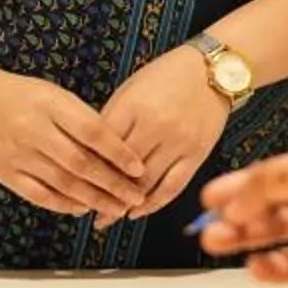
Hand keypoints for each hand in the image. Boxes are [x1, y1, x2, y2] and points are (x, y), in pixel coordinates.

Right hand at [0, 69, 150, 220]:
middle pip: (80, 163)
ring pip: (63, 183)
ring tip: (117, 208)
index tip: (139, 169)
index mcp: (50, 104)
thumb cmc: (23, 97)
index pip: (92, 131)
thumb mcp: (55, 96)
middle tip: (136, 198)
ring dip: (94, 199)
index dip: (118, 152)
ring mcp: (18, 154)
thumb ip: (83, 120)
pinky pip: (39, 195)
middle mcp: (33, 129)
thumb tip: (118, 153)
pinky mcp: (6, 173)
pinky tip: (83, 208)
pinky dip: (63, 205)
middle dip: (112, 184)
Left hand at [100, 46, 231, 225]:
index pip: (104, 146)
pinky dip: (154, 204)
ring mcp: (179, 142)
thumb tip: (92, 152)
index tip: (73, 182)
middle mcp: (157, 126)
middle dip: (103, 191)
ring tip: (108, 217)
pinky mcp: (197, 155)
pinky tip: (137, 212)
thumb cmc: (167, 75)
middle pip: (123, 169)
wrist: (214, 70)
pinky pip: (173, 186)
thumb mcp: (131, 88)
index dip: (87, 167)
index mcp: (134, 106)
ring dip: (125, 204)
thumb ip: (113, 119)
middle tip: (85, 208)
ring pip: (147, 183)